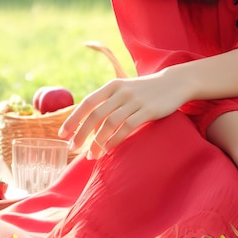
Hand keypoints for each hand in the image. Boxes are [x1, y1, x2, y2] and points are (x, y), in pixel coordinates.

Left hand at [58, 71, 185, 158]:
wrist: (174, 82)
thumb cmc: (145, 90)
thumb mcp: (125, 89)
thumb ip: (108, 101)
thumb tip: (87, 124)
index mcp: (113, 86)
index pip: (88, 102)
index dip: (74, 119)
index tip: (63, 135)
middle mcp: (122, 92)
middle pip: (95, 115)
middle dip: (81, 134)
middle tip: (73, 149)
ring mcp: (135, 101)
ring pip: (110, 124)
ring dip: (98, 142)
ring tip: (92, 155)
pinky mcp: (148, 110)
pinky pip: (127, 128)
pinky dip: (115, 140)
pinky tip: (109, 150)